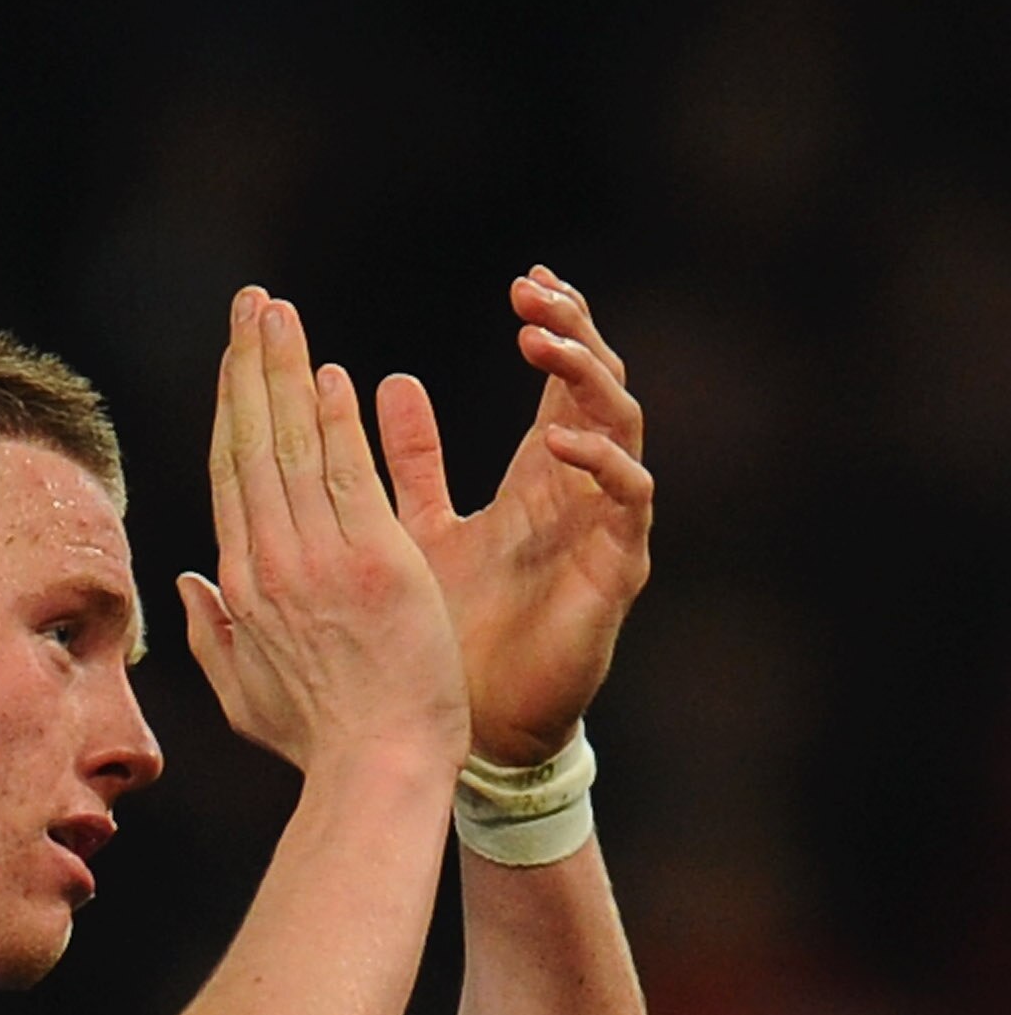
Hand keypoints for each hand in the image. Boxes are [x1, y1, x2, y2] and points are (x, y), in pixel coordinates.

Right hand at [179, 290, 468, 777]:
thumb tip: (184, 579)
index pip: (232, 478)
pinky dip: (335, 419)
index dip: (231, 411)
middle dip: (248, 366)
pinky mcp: (374, 560)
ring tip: (278, 311)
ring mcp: (319, 559)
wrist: (377, 767)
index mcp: (242, 588)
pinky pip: (348, 472)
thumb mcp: (246, 695)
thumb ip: (210, 634)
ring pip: (293, 444)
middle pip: (252, 445)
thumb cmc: (320, 740)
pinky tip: (327, 371)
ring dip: (284, 369)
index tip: (234, 359)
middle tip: (252, 302)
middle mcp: (270, 564)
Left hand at [375, 269, 651, 766]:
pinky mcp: (616, 570)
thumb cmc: (445, 640)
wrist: (463, 731)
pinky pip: (630, 499)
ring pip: (623, 426)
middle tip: (537, 295)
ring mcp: (602, 527)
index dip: (554, 327)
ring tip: (543, 343)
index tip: (522, 284)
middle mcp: (578, 492)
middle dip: (575, 332)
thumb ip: (411, 463)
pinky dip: (603, 462)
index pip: (561, 381)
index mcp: (536, 478)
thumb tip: (385, 382)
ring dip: (587, 377)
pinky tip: (562, 439)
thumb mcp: (418, 531)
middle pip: (599, 386)